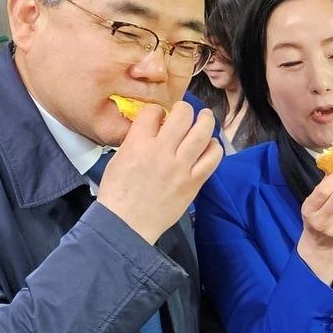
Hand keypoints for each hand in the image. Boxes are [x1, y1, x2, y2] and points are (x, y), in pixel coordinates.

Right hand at [97, 101, 222, 244]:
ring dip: (206, 120)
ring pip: (202, 133)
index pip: (153, 112)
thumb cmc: (118, 192)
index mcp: (138, 144)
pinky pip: (212, 159)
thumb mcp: (119, 159)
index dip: (157, 110)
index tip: (160, 115)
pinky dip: (214, 147)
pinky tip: (211, 144)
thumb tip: (152, 129)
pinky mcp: (193, 182)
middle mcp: (162, 151)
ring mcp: (181, 167)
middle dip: (184, 108)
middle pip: (182, 116)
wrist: (127, 224)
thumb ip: (136, 141)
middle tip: (185, 112)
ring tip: (206, 117)